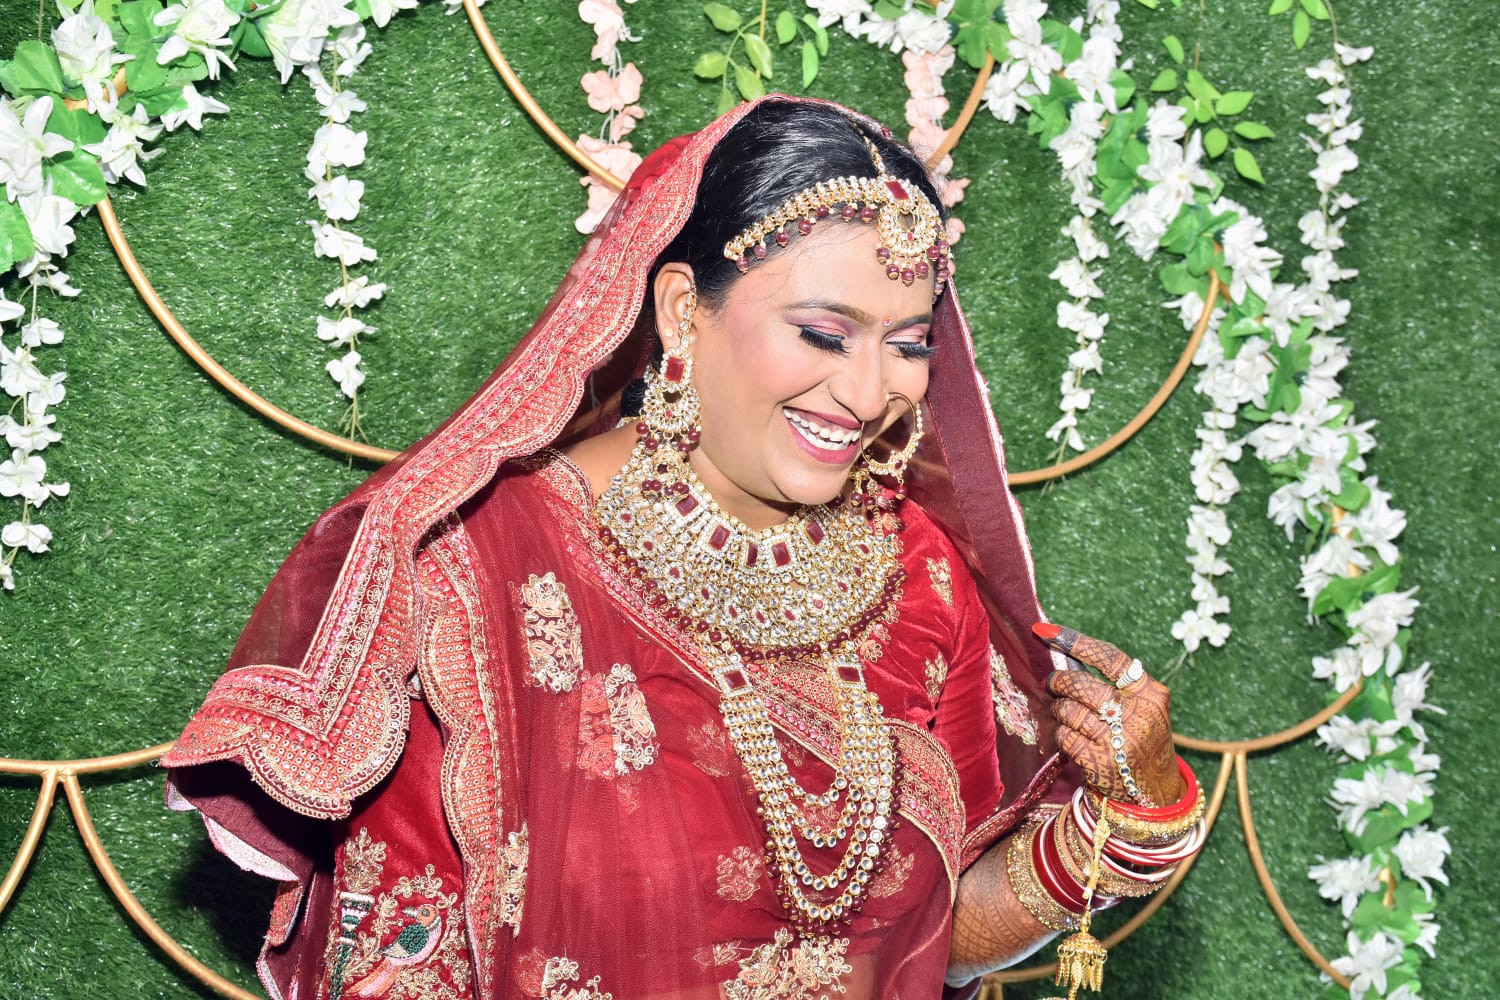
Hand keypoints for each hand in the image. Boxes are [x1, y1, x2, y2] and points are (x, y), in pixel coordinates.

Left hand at [1034, 623, 1184, 806]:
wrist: (1156, 793)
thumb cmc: (1144, 740)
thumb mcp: (1145, 709)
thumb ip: (1117, 687)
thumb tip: (1067, 661)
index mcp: (1151, 694)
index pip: (1110, 658)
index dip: (1076, 643)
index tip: (1047, 633)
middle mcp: (1138, 715)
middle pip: (1081, 685)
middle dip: (1059, 682)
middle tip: (1052, 684)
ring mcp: (1119, 740)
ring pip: (1069, 711)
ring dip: (1060, 711)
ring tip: (1066, 714)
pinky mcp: (1101, 762)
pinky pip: (1065, 737)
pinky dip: (1062, 734)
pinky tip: (1072, 737)